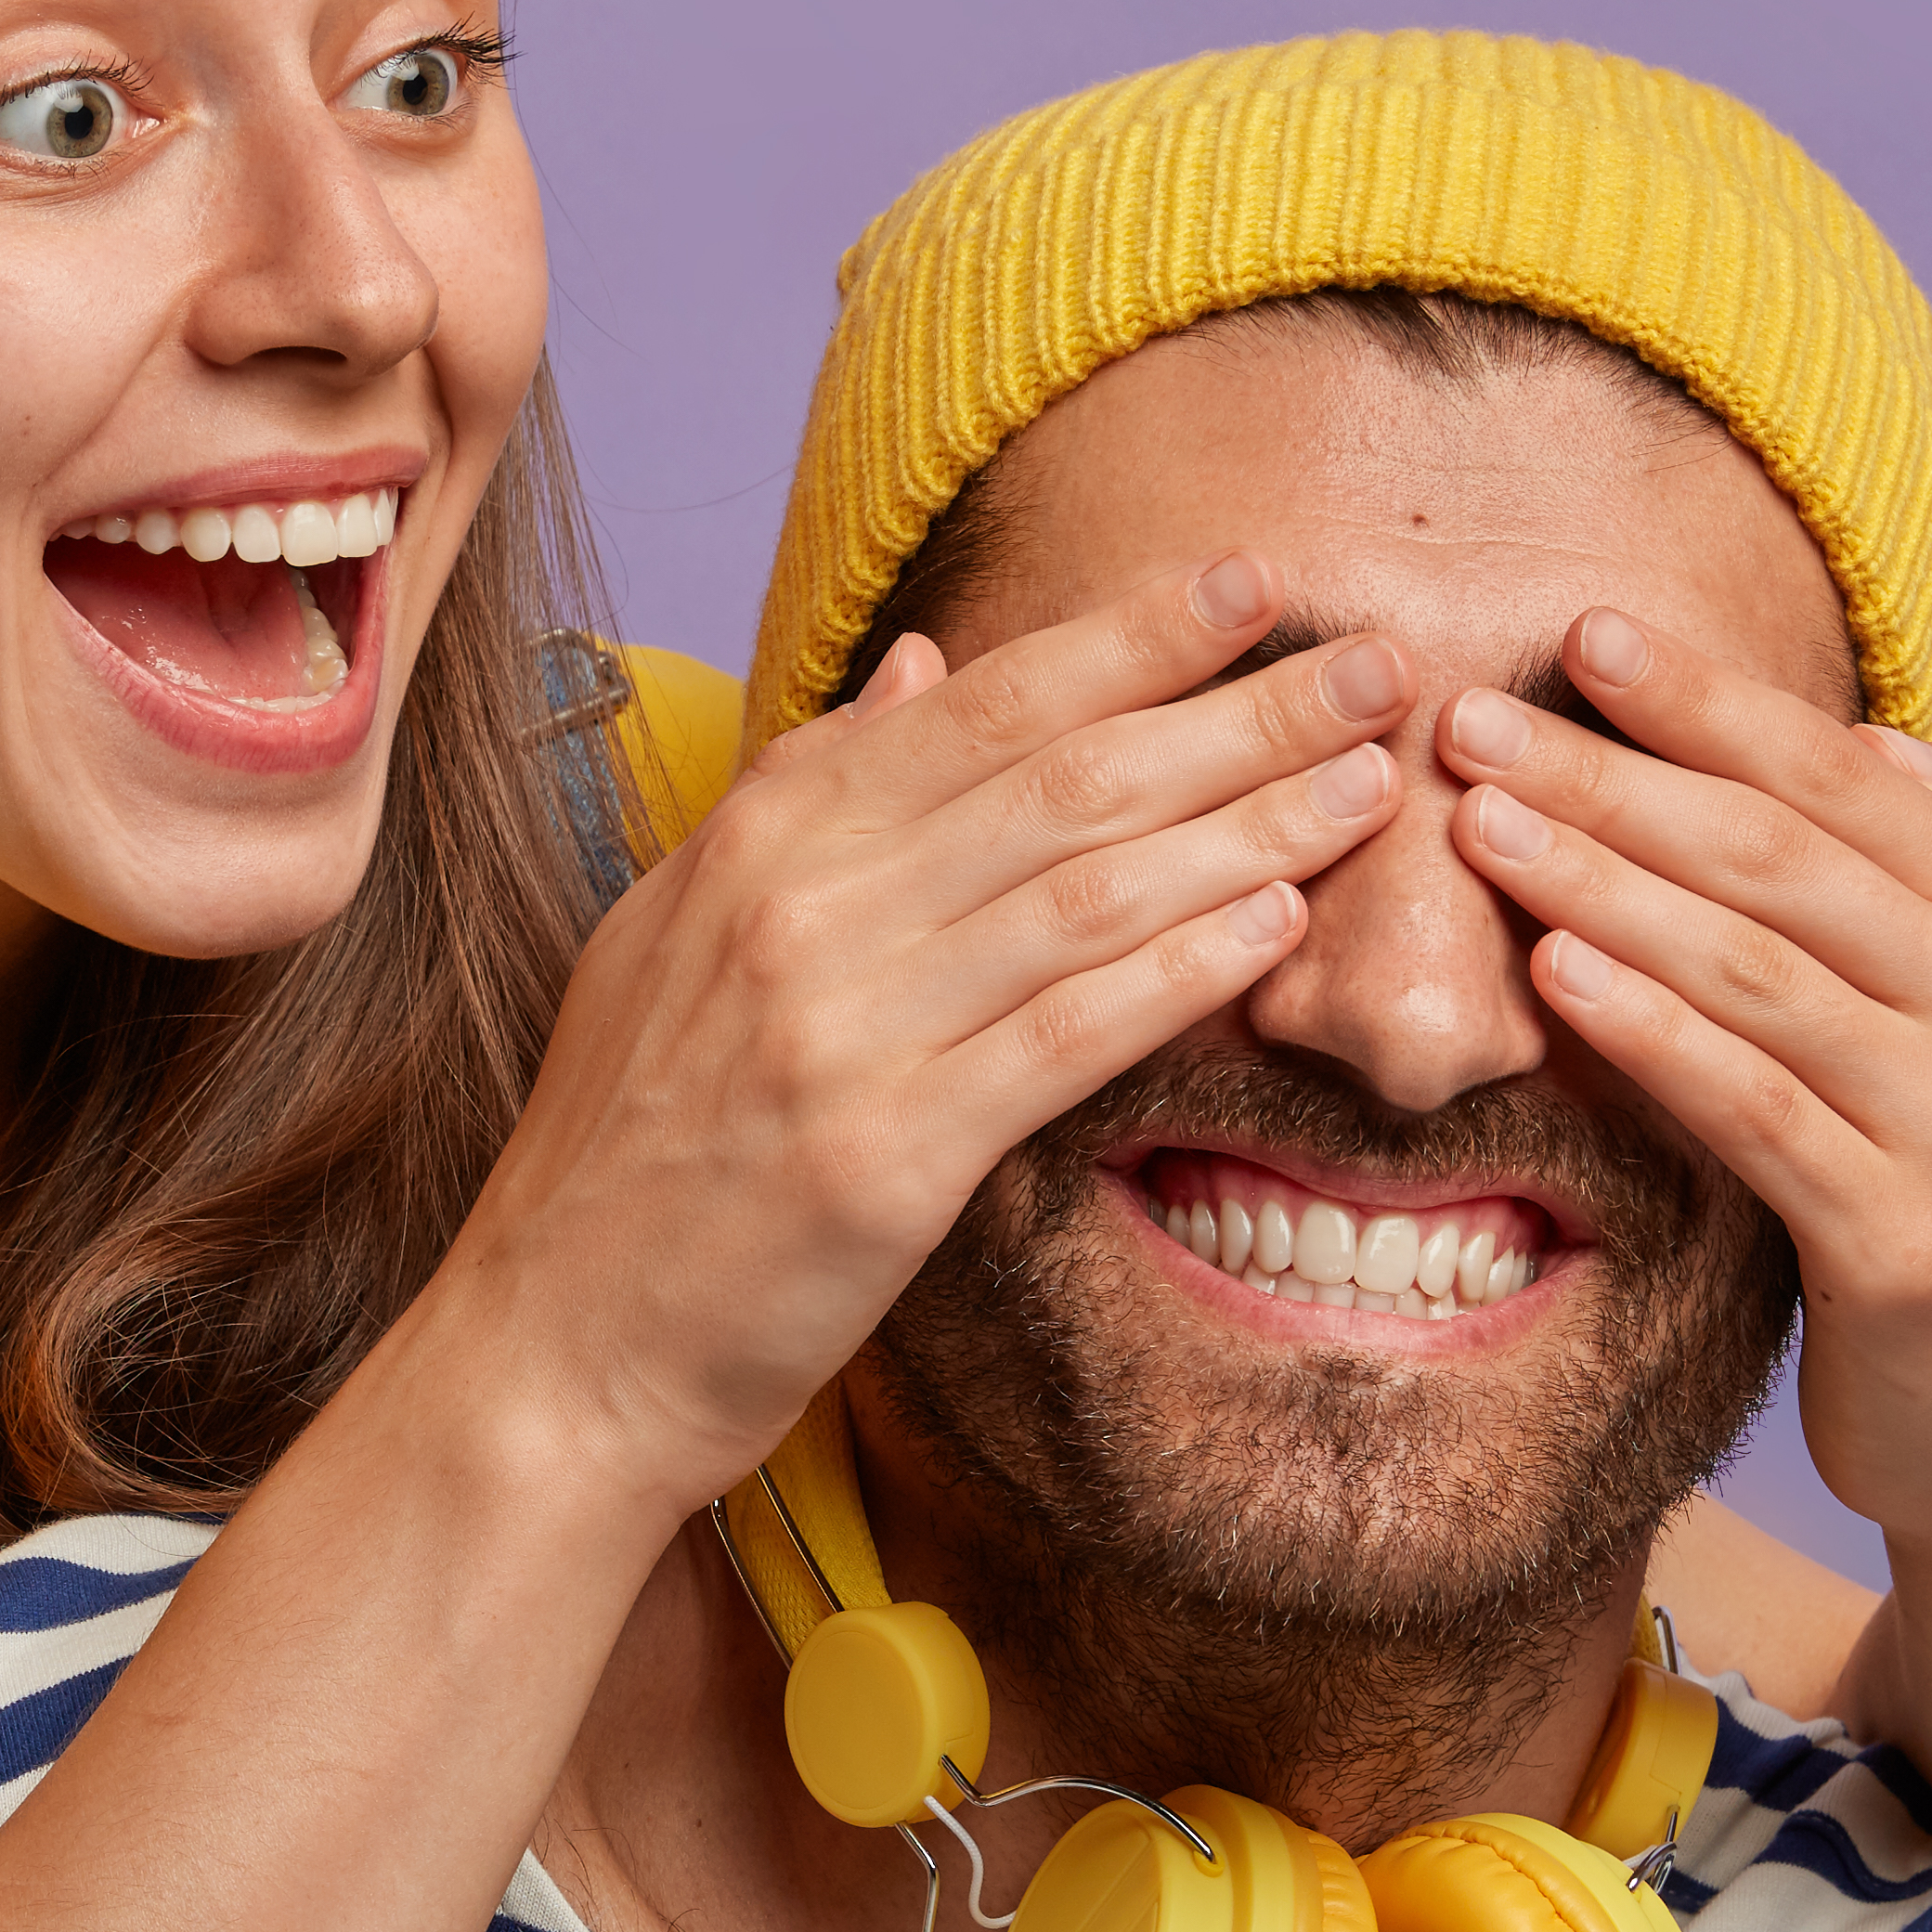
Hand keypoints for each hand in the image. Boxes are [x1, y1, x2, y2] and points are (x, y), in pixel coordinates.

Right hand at [447, 559, 1410, 1506]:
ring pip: (1086, 890)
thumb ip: (808, 795)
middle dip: (1238, 709)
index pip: (980, 704)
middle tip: (1377, 662)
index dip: (1129, 637)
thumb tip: (923, 663)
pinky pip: (1065, 1037)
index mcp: (759, 840)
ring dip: (1247, 826)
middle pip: (1062, 776)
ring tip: (1369, 783)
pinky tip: (1276, 927)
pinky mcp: (882, 1155)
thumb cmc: (635, 1152)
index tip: (1251, 585)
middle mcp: (798, 909)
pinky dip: (1179, 972)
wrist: (553, 1346)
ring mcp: (838, 1028)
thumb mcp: (682, 932)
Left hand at [1437, 620, 1931, 1575]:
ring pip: (1757, 967)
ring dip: (1604, 884)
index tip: (1581, 634)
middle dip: (1614, 777)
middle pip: (1781, 856)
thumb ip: (1930, 863)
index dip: (1708, 700)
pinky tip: (1555, 972)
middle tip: (1474, 720)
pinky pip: (1753, 1104)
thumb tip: (1880, 730)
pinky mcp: (1904, 1234)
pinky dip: (1651, 1028)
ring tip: (1480, 826)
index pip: (1841, 775)